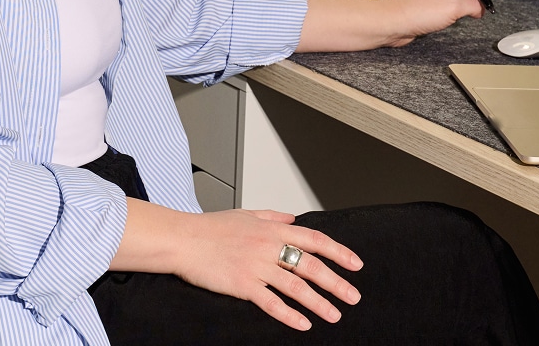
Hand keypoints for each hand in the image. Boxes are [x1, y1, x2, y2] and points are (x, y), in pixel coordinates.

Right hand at [172, 208, 362, 330]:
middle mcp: (268, 246)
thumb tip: (293, 218)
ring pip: (296, 286)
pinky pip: (272, 303)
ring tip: (335, 314)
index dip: (337, 252)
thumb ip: (272, 216)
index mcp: (271, 228)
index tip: (355, 264)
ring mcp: (256, 266)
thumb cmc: (211, 227)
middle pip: (310, 265)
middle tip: (353, 295)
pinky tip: (303, 324)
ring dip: (319, 302)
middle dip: (336, 282)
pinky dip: (289, 315)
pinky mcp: (243, 285)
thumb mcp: (246, 214)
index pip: (313, 239)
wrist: (183, 238)